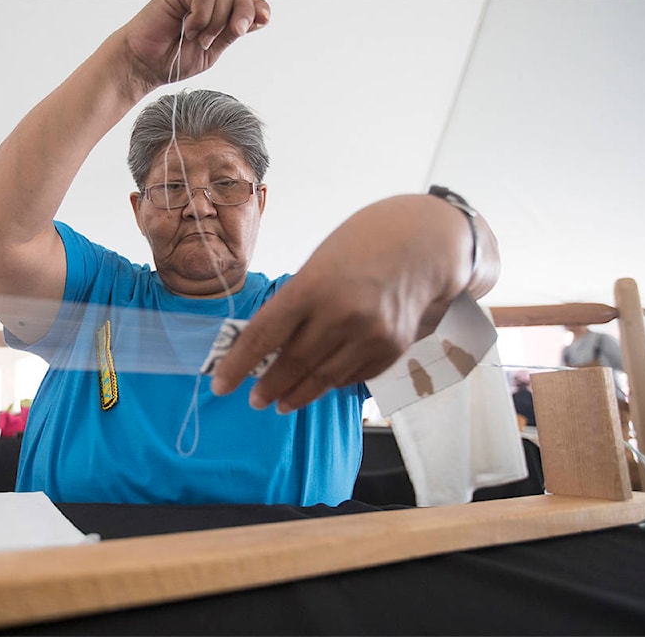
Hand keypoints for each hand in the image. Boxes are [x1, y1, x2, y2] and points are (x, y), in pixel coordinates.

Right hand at [123, 0, 269, 89]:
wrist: (145, 65)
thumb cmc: (174, 59)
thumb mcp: (214, 50)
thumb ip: (233, 31)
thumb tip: (260, 16)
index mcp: (221, 13)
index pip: (250, 2)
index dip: (257, 8)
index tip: (260, 20)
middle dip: (242, 13)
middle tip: (233, 32)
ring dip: (216, 21)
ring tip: (200, 37)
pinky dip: (201, 15)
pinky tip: (188, 27)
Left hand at [210, 194, 486, 412]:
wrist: (425, 242)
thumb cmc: (360, 245)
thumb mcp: (318, 264)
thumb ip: (295, 305)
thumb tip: (266, 346)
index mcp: (312, 286)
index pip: (263, 336)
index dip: (237, 365)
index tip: (220, 385)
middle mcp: (341, 315)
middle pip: (292, 363)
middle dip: (268, 386)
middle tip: (254, 399)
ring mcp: (370, 335)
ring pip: (323, 378)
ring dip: (298, 393)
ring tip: (281, 402)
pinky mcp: (392, 349)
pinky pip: (353, 376)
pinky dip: (332, 383)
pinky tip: (319, 384)